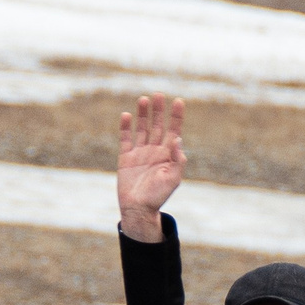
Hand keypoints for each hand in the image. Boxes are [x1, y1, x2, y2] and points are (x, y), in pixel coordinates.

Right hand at [117, 92, 185, 241]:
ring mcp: (140, 153)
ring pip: (142, 128)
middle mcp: (155, 150)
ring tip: (143, 99)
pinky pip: (126, 139)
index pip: (174, 131)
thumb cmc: (158, 196)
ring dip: (143, 114)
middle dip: (158, 110)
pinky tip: (126, 115)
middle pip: (158, 125)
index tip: (178, 101)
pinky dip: (126, 127)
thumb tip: (177, 139)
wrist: (138, 209)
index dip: (176, 116)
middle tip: (158, 95)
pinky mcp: (126, 158)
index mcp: (168, 155)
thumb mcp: (173, 179)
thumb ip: (178, 159)